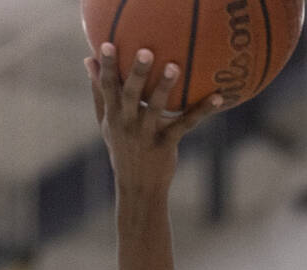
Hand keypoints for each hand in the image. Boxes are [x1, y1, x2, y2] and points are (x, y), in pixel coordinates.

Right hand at [87, 43, 223, 192]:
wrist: (138, 187)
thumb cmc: (122, 149)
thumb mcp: (106, 123)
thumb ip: (99, 93)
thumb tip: (88, 59)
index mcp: (113, 115)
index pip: (107, 87)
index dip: (106, 66)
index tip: (106, 44)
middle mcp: (128, 123)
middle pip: (131, 95)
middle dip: (135, 73)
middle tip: (144, 51)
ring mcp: (147, 134)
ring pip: (156, 108)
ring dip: (164, 87)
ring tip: (174, 66)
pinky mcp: (166, 144)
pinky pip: (186, 124)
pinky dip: (203, 111)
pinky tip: (218, 98)